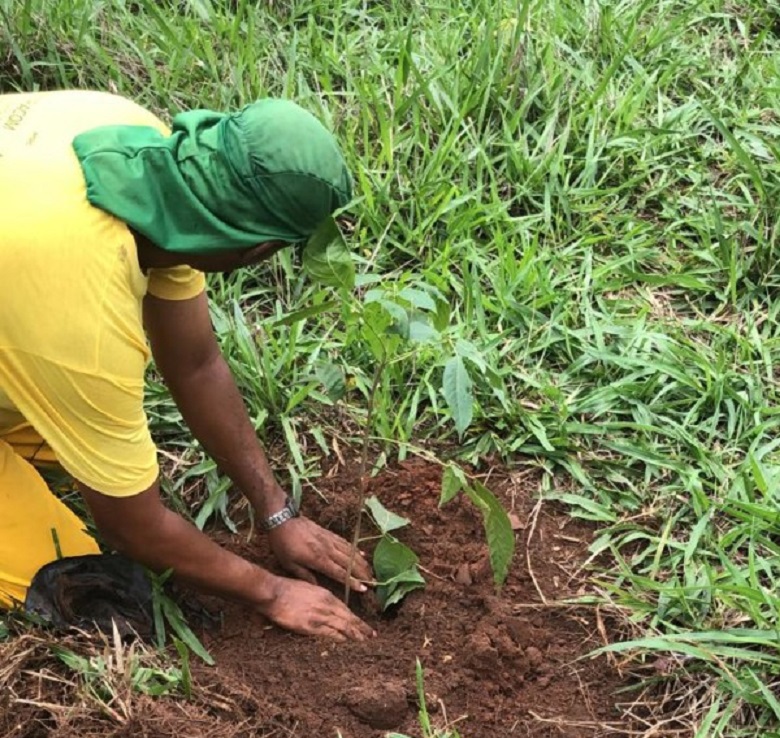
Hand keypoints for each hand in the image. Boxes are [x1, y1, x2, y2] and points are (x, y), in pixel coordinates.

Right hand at [260, 575, 375, 640]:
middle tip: (373, 635)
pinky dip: (340, 637)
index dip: (357, 619)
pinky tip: (346, 641)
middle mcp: (327, 605)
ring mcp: (320, 616)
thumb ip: (319, 596)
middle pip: (349, 618)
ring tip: (365, 641)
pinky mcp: (311, 626)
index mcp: (326, 595)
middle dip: (362, 628)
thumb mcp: (309, 588)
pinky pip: (329, 633)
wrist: (275, 592)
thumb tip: (326, 603)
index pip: (346, 609)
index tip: (365, 625)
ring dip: (355, 634)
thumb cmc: (288, 589)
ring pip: (343, 626)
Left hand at [267, 516, 373, 591]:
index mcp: (319, 559)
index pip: (340, 573)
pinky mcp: (329, 533)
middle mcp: (328, 549)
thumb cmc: (283, 544)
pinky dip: (355, 549)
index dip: (353, 582)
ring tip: (371, 570)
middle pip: (350, 563)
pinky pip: (346, 542)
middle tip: (373, 582)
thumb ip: (305, 576)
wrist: (283, 520)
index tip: (364, 589)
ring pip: (351, 552)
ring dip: (362, 562)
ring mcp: (330, 540)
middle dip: (363, 573)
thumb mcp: (289, 564)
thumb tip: (318, 587)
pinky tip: (361, 554)